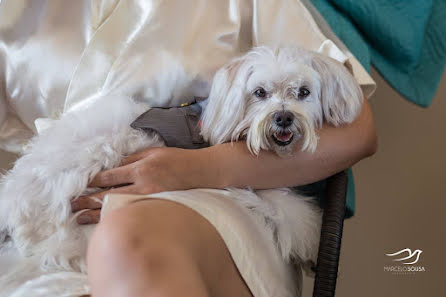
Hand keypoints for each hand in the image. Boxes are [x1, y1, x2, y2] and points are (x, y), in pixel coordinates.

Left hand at [71, 147, 202, 224]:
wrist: (201, 172)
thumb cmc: (178, 159)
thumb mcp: (154, 152)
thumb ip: (132, 159)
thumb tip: (111, 166)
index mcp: (141, 168)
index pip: (108, 176)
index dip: (90, 182)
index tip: (76, 185)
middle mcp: (143, 185)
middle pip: (108, 194)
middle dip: (87, 200)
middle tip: (70, 205)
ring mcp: (150, 199)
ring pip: (117, 207)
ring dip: (96, 213)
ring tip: (79, 217)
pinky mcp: (156, 207)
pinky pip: (131, 214)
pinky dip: (116, 217)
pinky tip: (105, 222)